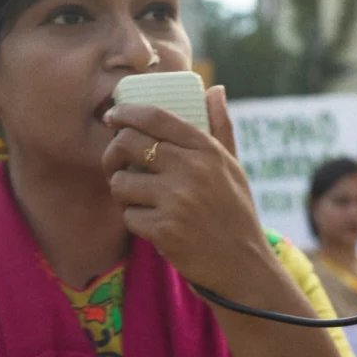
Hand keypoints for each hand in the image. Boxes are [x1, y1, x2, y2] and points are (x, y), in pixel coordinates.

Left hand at [102, 86, 275, 293]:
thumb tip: (214, 90)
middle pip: (128, 143)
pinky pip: (128, 216)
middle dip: (113, 153)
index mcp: (207, 151)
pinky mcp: (164, 230)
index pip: (156, 117)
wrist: (243, 266)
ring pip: (120, 182)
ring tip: (137, 199)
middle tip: (115, 164)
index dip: (127, 112)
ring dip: (122, 192)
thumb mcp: (234, 167)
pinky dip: (134, 220)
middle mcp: (192, 170)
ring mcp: (177, 201)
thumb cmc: (236, 213)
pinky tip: (152, 224)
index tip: (113, 116)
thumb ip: (221, 128)